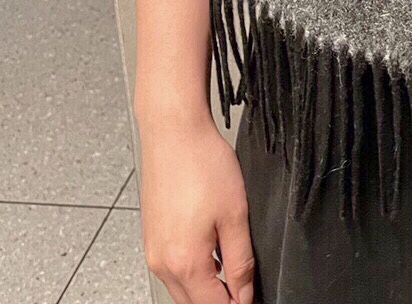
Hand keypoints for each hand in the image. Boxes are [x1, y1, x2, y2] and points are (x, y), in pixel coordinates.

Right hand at [139, 112, 255, 303]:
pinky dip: (192, 271)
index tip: (252, 299)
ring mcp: (153, 250)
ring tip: (231, 273)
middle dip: (219, 301)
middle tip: (244, 289)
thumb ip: (240, 260)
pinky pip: (172, 268)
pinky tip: (211, 254)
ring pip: (181, 288)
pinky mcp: (151, 236)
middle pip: (193, 303)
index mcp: (185, 262)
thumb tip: (244, 293)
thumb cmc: (203, 164)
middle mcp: (162, 263)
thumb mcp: (235, 214)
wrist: (174, 133)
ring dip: (205, 288)